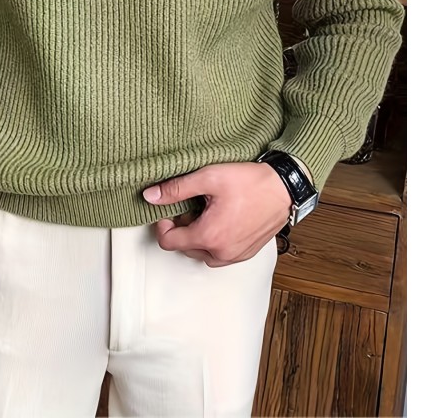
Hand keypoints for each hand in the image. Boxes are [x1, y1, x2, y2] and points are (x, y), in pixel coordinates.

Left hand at [143, 162, 291, 266]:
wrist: (285, 187)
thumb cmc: (251, 182)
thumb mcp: (208, 178)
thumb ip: (176, 189)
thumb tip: (150, 196)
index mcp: (209, 236)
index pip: (169, 242)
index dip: (162, 224)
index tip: (168, 209)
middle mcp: (222, 252)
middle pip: (185, 248)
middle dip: (181, 229)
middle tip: (189, 206)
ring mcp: (236, 255)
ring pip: (203, 254)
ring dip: (197, 237)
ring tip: (205, 213)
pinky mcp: (247, 253)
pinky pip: (221, 255)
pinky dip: (215, 241)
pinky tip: (220, 220)